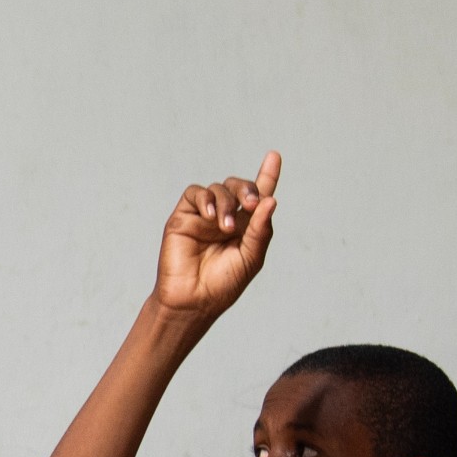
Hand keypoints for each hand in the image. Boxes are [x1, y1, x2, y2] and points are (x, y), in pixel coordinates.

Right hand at [151, 152, 279, 326]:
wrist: (192, 300)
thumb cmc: (223, 284)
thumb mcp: (252, 257)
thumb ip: (261, 229)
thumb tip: (270, 201)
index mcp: (246, 226)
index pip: (258, 196)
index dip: (267, 175)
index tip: (274, 156)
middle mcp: (225, 217)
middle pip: (239, 187)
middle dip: (247, 189)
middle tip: (250, 204)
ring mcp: (203, 216)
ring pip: (218, 189)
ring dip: (225, 202)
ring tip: (225, 227)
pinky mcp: (182, 218)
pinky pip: (195, 194)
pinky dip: (205, 200)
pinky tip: (210, 218)